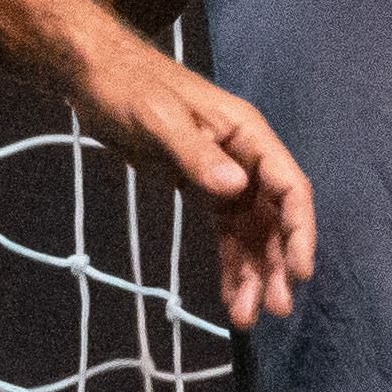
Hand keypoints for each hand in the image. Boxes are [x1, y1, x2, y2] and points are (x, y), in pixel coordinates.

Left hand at [66, 25, 315, 327]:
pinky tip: (229, 295)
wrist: (92, 75)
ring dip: (253, 272)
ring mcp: (225, 173)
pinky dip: (230, 262)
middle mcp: (244, 156)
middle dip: (277, 264)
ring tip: (246, 317)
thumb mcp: (156, 117)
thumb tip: (237, 188)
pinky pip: (226, 230)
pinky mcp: (202, 186)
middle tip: (274, 309)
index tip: (299, 272)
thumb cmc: (127, 87)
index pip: (289, 186)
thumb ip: (195, 153)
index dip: (299, 230)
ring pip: (252, 231)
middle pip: (275, 217)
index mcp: (247, 133)